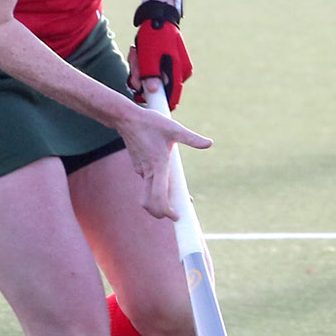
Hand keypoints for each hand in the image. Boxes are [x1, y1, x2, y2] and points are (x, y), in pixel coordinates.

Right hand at [121, 95, 211, 219]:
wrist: (126, 118)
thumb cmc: (150, 122)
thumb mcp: (174, 128)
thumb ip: (191, 138)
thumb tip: (209, 143)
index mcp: (157, 165)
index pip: (158, 197)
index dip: (166, 211)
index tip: (176, 216)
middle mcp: (147, 171)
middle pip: (149, 202)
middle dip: (162, 212)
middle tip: (177, 213)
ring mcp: (141, 170)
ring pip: (149, 192)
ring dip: (161, 199)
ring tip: (180, 197)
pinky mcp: (138, 167)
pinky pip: (148, 182)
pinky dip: (157, 187)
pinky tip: (169, 181)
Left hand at [131, 0, 190, 108]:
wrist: (158, 14)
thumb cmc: (155, 34)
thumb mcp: (150, 55)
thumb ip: (151, 75)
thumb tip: (153, 91)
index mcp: (179, 72)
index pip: (171, 97)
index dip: (156, 101)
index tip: (141, 98)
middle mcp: (179, 72)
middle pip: (159, 87)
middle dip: (142, 79)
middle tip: (134, 67)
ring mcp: (173, 66)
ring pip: (153, 78)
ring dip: (140, 70)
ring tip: (135, 53)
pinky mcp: (166, 60)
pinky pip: (152, 69)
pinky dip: (142, 64)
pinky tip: (138, 51)